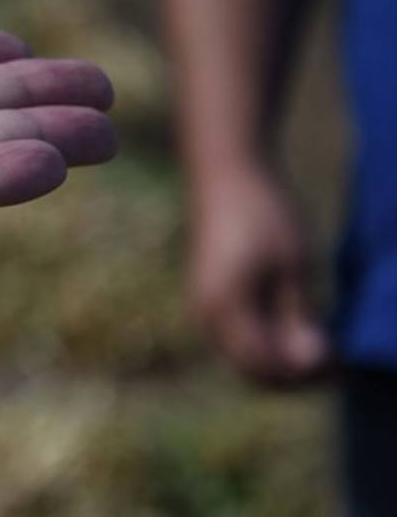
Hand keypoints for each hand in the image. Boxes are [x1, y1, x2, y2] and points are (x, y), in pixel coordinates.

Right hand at [188, 167, 328, 384]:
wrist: (226, 170)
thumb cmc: (263, 211)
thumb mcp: (293, 264)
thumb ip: (299, 317)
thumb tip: (311, 361)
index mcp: (225, 308)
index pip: (264, 365)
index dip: (303, 374)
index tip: (339, 360)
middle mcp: (206, 314)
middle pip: (250, 369)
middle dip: (292, 375)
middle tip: (335, 361)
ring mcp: (204, 306)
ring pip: (243, 356)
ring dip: (280, 360)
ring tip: (320, 344)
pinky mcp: (210, 295)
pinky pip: (238, 336)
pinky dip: (267, 342)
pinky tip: (296, 325)